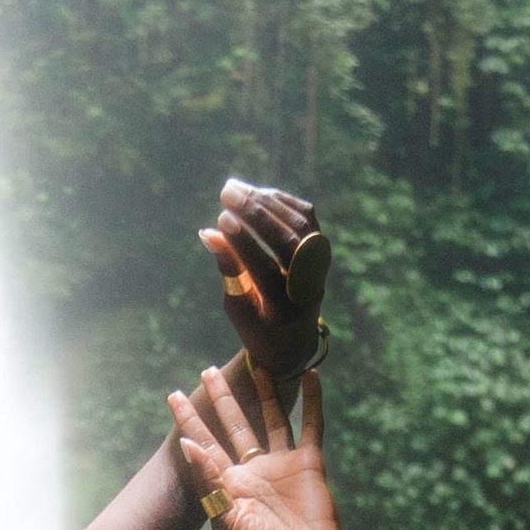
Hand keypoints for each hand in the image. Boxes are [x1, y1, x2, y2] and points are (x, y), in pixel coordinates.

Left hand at [169, 357, 344, 529]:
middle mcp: (253, 469)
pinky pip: (310, 424)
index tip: (173, 395)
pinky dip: (311, 401)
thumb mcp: (226, 518)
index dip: (188, 420)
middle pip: (234, 424)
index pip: (204, 442)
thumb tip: (187, 443)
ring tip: (255, 364)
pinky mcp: (308, 462)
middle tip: (207, 372)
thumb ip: (208, 479)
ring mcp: (282, 463)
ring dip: (265, 393)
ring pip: (271, 418)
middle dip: (220, 398)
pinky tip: (309, 376)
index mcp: (228, 483)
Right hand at [197, 180, 330, 384]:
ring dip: (267, 202)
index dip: (244, 243)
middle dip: (256, 213)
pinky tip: (257, 194)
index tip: (222, 218)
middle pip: (287, 242)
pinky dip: (282, 202)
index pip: (264, 269)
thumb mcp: (237, 307)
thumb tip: (209, 232)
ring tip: (235, 188)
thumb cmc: (257, 326)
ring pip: (299, 225)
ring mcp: (319, 268)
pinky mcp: (320, 252)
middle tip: (226, 192)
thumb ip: (228, 269)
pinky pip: (305, 218)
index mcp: (283, 310)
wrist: (294, 341)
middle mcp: (307, 287)